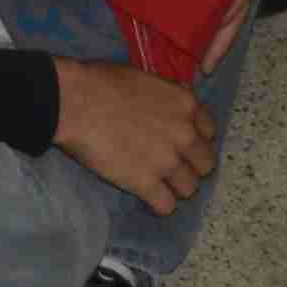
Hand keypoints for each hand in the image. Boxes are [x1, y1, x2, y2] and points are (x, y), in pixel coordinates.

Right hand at [49, 57, 218, 212]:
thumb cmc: (103, 82)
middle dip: (190, 166)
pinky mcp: (146, 183)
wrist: (76, 103)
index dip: (196, 140)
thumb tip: (175, 104)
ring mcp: (167, 161)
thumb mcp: (148, 79)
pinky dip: (158, 204)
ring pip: (190, 189)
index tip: (181, 144)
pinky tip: (147, 197)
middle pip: (206, 164)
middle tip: (171, 167)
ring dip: (175, 188)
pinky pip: (166, 206)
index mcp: (186, 105)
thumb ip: (168, 97)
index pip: (210, 133)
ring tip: (158, 184)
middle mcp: (185, 135)